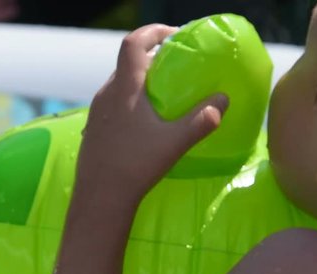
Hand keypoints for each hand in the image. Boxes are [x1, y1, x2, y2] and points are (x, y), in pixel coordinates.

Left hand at [77, 24, 229, 202]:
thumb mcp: (174, 142)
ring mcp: (96, 112)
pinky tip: (143, 122)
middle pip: (127, 63)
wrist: (100, 197)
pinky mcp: (93, 128)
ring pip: (118, 84)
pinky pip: (112, 103)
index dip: (153, 32)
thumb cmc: (136, 166)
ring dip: (139, 81)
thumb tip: (224, 100)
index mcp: (124, 89)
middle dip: (151, 58)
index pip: (133, 43)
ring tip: (162, 94)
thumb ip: (202, 120)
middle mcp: (106, 95)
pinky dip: (129, 100)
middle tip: (175, 67)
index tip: (173, 36)